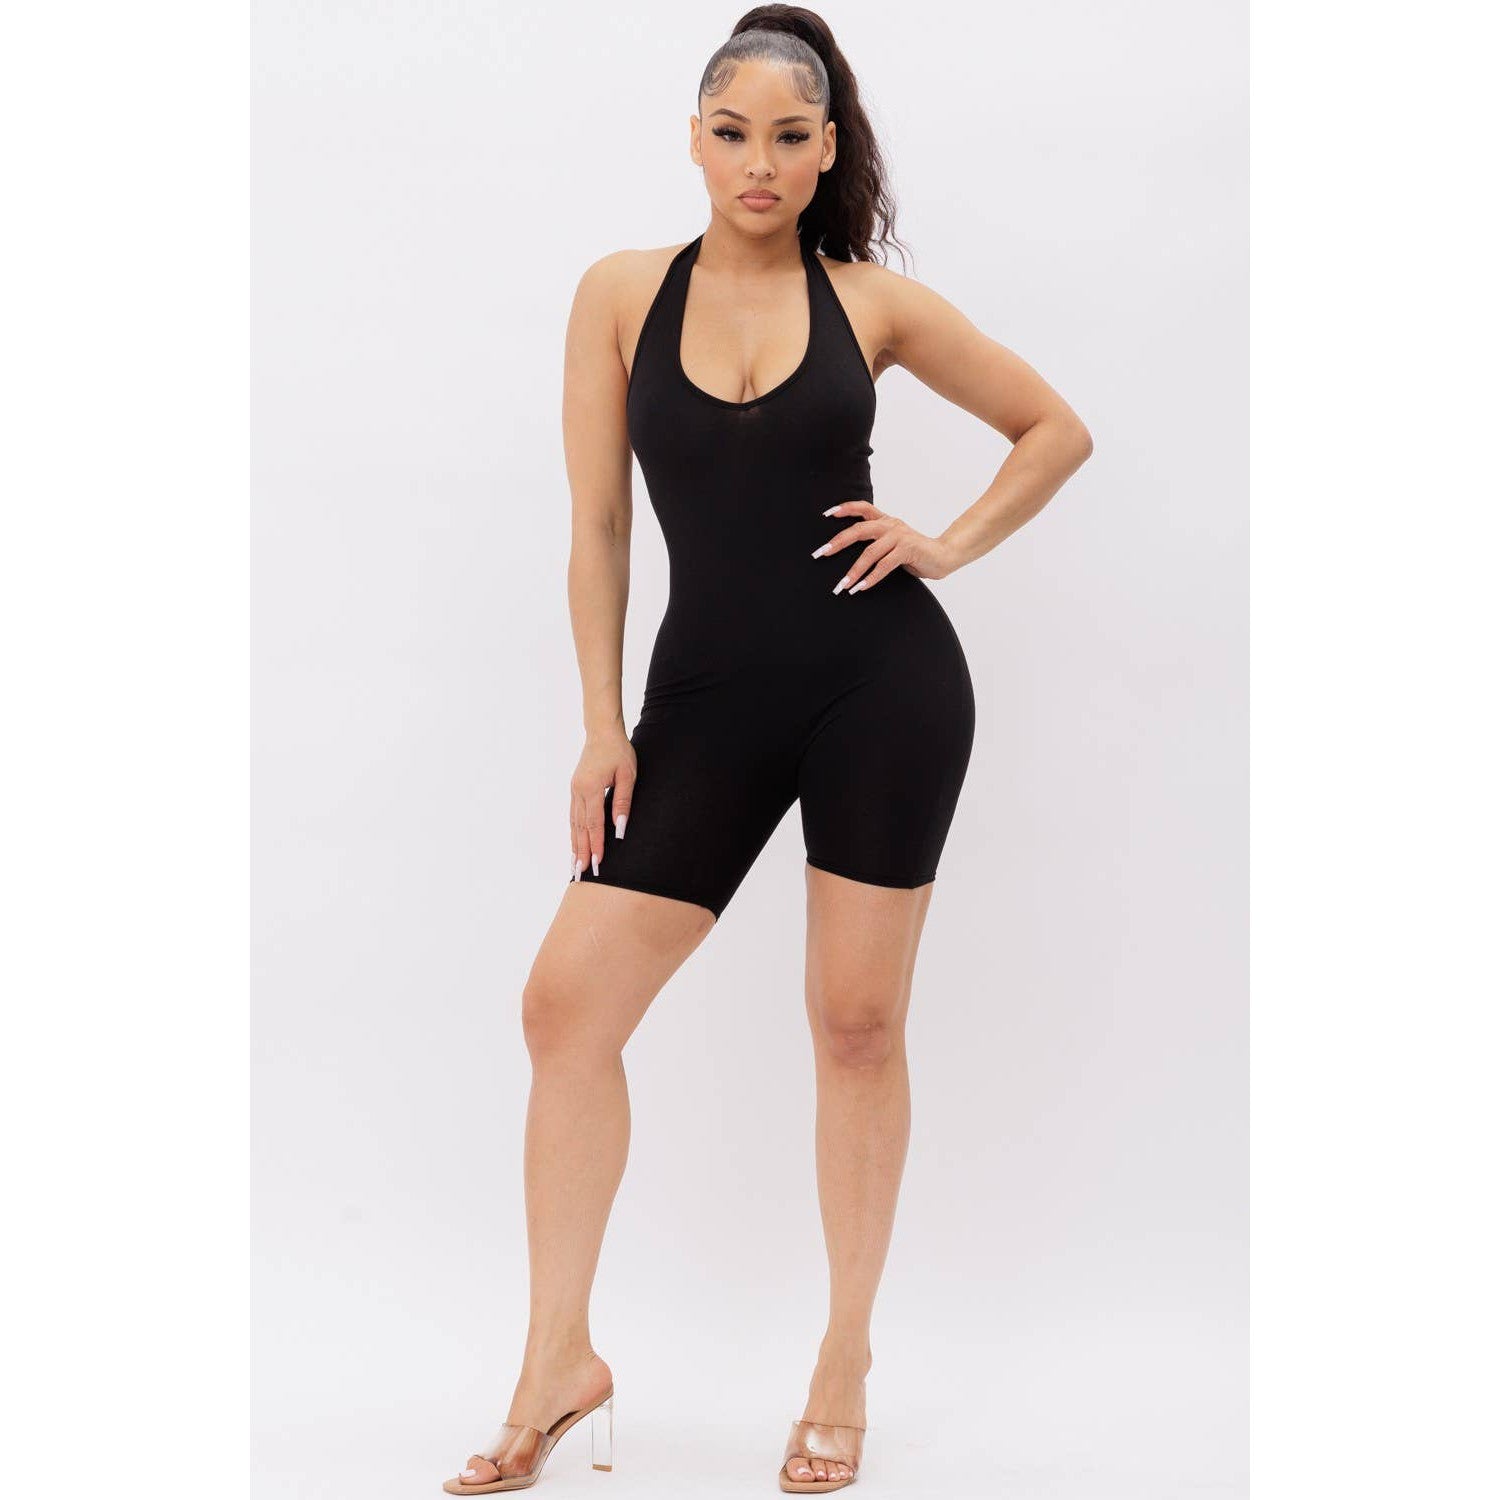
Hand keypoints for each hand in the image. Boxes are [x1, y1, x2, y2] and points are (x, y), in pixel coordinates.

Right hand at [570, 727, 635, 880]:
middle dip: (581, 852)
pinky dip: (574, 832)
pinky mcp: (575, 789)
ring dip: (574, 845)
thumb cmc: (619, 752)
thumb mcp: (628, 775)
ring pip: (574, 823)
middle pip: (580, 827)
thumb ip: (623, 802)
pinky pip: (573, 816)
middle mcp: (578, 791)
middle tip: (581, 873)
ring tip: (574, 865)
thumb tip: (620, 829)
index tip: (597, 863)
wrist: (602, 732)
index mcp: (591, 787)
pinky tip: (574, 844)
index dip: (595, 844)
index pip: (594, 823)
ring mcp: (574, 790)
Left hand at [812, 500, 960, 591]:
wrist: (943, 556)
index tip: (826, 514)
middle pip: (859, 530)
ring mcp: (899, 537)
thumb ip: (876, 543)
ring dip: (855, 570)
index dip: (845, 508)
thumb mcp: (893, 543)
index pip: (863, 508)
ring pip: (870, 552)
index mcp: (886, 521)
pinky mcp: (908, 550)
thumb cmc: (915, 552)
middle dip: (838, 542)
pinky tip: (861, 588)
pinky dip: (871, 578)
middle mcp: (891, 525)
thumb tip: (851, 553)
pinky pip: (885, 565)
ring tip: (843, 585)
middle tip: (822, 553)